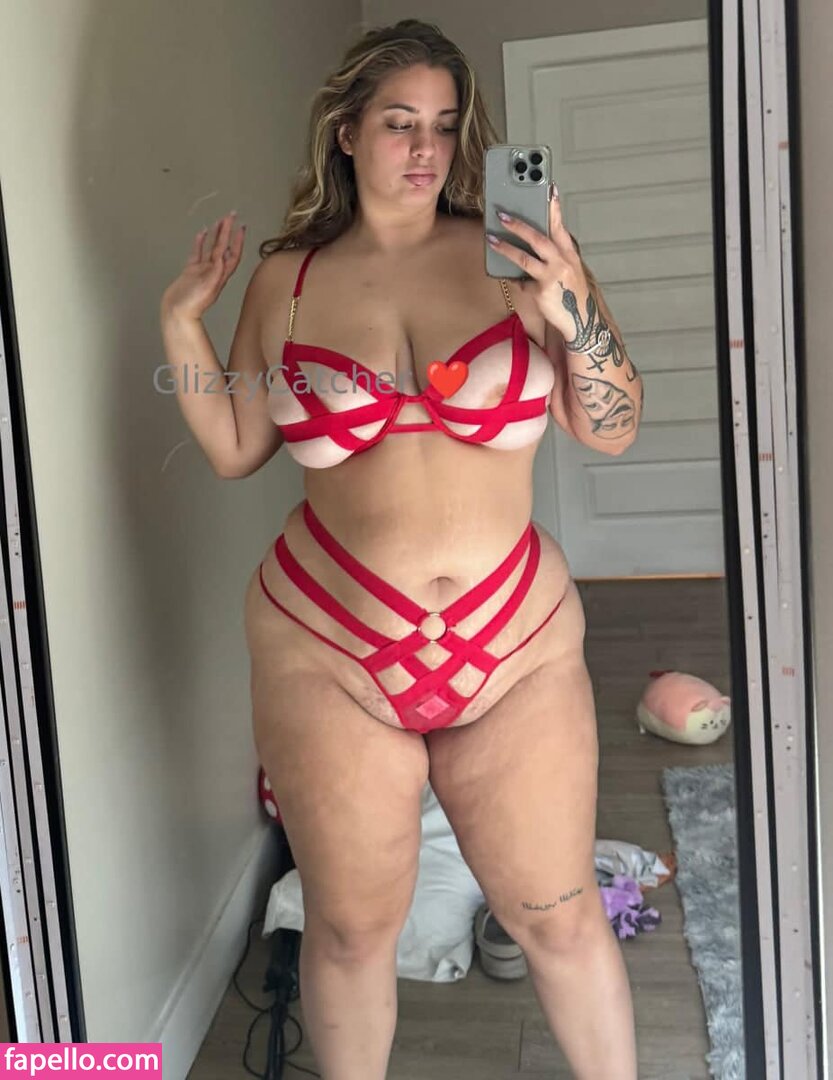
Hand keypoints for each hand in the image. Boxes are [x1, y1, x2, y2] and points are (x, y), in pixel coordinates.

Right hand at [161, 212, 245, 319]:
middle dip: (228, 231)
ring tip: (220, 221)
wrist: (177, 313)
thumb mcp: (207, 289)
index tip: (240, 226)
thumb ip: (215, 274)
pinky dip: (200, 242)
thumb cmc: (192, 305)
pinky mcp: (190, 271)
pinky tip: (202, 233)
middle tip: (231, 215)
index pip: (232, 254)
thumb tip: (223, 259)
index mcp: (220, 275)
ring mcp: (202, 270)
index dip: (237, 240)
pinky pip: (197, 253)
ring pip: (211, 248)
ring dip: (216, 234)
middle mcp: (213, 271)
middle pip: (223, 247)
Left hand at [486, 188, 591, 342]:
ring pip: (524, 258)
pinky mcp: (542, 291)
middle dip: (519, 225)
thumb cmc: (572, 295)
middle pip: (538, 238)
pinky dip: (516, 279)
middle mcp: (562, 262)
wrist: (580, 321)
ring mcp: (552, 277)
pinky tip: (511, 278)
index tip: (549, 189)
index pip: (560, 227)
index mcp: (570, 254)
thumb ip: (556, 256)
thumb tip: (533, 245)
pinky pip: (522, 282)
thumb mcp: (570, 270)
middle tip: (502, 216)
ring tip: (491, 240)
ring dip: (505, 248)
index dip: (554, 208)